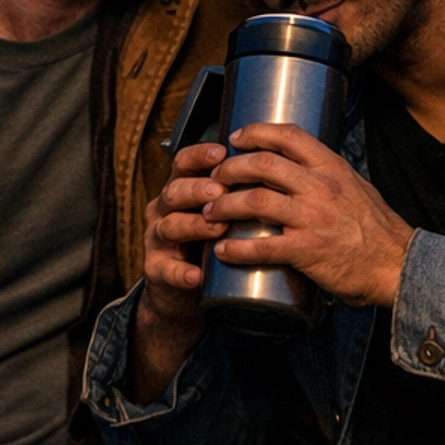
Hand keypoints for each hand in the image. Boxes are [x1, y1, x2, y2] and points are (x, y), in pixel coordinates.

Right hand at [131, 141, 223, 400]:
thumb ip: (244, 191)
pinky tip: (196, 275)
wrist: (188, 292)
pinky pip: (166, 270)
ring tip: (217, 228)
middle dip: (197, 188)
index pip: (184, 163)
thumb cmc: (214, 243)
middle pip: (174, 190)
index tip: (222, 152)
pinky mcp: (157, 271)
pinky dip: (181, 272)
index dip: (199, 155)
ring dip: (193, 225)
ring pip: (169, 226)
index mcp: (183, 189)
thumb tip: (287, 165)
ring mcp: (159, 240)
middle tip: (219, 189)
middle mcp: (166, 210)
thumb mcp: (226, 212)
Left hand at [201, 123, 413, 308]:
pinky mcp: (307, 250)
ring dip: (225, 205)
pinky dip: (236, 248)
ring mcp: (313, 218)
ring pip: (255, 201)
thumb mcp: (357, 187)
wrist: (396, 265)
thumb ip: (329, 175)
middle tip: (215, 179)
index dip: (256, 132)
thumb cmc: (378, 230)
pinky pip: (262, 246)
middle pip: (262, 165)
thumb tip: (304, 166)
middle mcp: (320, 187)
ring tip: (210, 212)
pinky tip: (222, 250)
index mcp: (332, 168)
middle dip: (230, 169)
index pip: (289, 136)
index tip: (236, 138)